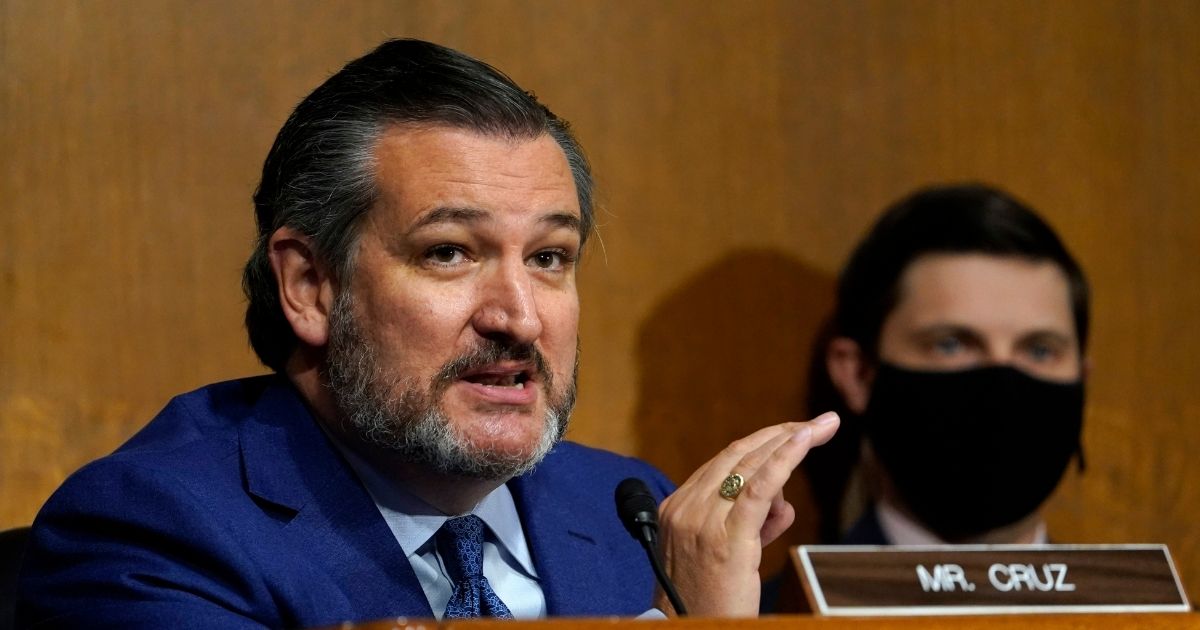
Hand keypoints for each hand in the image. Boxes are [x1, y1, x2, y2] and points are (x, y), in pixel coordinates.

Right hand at [655, 412, 839, 616]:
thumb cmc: (708, 603)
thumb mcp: (721, 555)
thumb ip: (748, 525)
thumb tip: (783, 504)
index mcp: (676, 509)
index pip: (723, 463)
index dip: (762, 444)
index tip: (792, 433)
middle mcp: (685, 509)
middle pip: (738, 455)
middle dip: (781, 433)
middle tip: (818, 423)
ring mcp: (702, 521)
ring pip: (751, 465)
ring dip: (791, 440)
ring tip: (821, 428)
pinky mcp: (728, 538)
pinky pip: (759, 487)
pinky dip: (785, 457)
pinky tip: (804, 439)